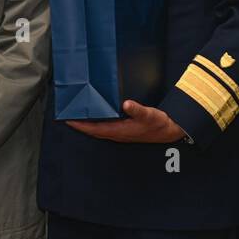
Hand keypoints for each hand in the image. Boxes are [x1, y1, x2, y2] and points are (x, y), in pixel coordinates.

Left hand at [66, 100, 186, 142]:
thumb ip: (137, 109)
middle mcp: (117, 134)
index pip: (94, 129)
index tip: (67, 119)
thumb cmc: (159, 124)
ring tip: (78, 114)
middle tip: (67, 115)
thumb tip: (126, 104)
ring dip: (87, 124)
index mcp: (119, 131)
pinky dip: (97, 122)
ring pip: (98, 130)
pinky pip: (105, 127)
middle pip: (93, 130)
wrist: (170, 131)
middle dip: (80, 124)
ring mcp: (120, 133)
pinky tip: (97, 115)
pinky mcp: (124, 130)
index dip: (80, 125)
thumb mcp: (149, 115)